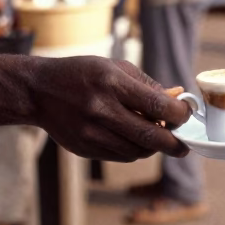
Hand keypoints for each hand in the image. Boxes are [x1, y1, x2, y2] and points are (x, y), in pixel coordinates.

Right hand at [31, 58, 192, 161]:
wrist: (39, 91)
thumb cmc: (82, 74)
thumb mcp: (114, 67)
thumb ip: (147, 85)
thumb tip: (177, 100)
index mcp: (112, 83)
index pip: (158, 106)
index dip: (180, 114)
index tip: (186, 114)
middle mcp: (101, 110)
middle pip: (151, 137)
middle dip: (175, 144)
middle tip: (184, 145)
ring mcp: (91, 132)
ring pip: (137, 152)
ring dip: (153, 147)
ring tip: (155, 136)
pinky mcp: (85, 148)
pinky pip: (121, 157)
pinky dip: (134, 151)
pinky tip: (132, 139)